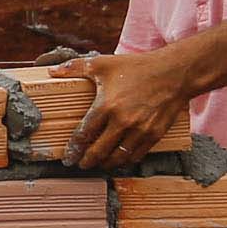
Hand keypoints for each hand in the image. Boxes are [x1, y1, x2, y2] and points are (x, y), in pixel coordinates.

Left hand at [67, 50, 190, 169]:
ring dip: (105, 164)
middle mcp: (123, 121)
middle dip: (86, 161)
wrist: (175, 73)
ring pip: (117, 157)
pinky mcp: (155, 134)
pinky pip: (136, 155)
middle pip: (98, 151)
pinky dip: (125, 161)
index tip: (68, 157)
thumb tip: (52, 71)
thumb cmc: (138, 67)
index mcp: (107, 105)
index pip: (84, 135)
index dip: (73, 149)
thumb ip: (75, 67)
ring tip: (98, 164)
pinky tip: (119, 160)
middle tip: (80, 164)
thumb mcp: (103, 63)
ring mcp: (140, 130)